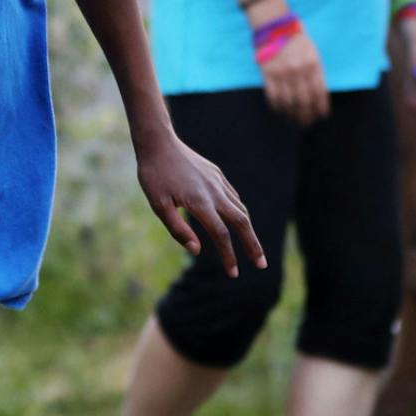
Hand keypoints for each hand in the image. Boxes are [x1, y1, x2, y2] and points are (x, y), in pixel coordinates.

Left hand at [134, 130, 264, 277]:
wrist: (158, 142)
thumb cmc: (154, 175)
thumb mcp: (158, 205)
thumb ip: (178, 230)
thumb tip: (197, 251)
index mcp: (200, 202)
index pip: (220, 234)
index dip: (229, 256)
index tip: (233, 273)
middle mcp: (214, 192)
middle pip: (241, 222)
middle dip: (253, 245)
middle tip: (262, 264)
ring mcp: (217, 181)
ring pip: (241, 208)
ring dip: (249, 229)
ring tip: (253, 247)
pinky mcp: (216, 174)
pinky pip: (234, 196)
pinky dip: (240, 211)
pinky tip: (239, 220)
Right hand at [258, 21, 328, 124]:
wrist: (274, 26)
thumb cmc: (297, 40)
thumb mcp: (313, 52)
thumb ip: (316, 72)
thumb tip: (317, 95)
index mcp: (313, 64)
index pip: (319, 92)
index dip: (320, 107)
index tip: (320, 116)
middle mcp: (299, 70)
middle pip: (304, 100)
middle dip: (306, 115)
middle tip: (306, 123)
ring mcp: (282, 72)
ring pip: (288, 101)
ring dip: (292, 114)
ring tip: (293, 120)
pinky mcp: (267, 73)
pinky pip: (273, 95)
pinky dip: (277, 106)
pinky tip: (279, 111)